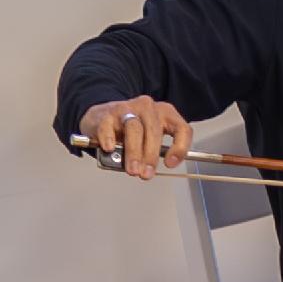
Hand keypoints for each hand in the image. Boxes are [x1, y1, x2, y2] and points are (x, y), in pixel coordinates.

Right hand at [78, 95, 192, 179]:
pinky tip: (110, 149)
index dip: (179, 147)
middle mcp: (148, 107)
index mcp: (164, 113)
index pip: (181, 128)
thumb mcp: (147, 138)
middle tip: (146, 173)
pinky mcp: (107, 114)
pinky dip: (110, 139)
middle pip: (154, 131)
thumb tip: (146, 170)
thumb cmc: (128, 130)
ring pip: (134, 129)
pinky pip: (109, 127)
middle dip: (150, 156)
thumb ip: (151, 152)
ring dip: (134, 152)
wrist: (101, 117)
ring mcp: (126, 108)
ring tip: (132, 169)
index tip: (170, 163)